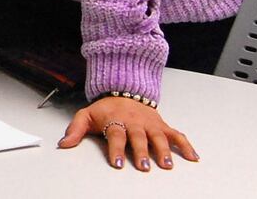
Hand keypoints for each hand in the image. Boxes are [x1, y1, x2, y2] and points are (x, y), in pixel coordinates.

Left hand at [57, 96, 197, 170]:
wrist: (123, 91)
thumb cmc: (105, 109)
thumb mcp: (86, 116)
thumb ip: (75, 130)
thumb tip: (63, 144)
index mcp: (116, 120)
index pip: (116, 135)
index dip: (117, 149)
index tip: (118, 162)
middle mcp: (135, 122)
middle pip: (138, 137)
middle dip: (142, 152)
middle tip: (144, 166)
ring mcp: (150, 124)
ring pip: (158, 137)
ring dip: (163, 151)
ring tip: (166, 165)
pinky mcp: (162, 125)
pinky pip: (176, 135)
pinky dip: (186, 145)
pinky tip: (193, 157)